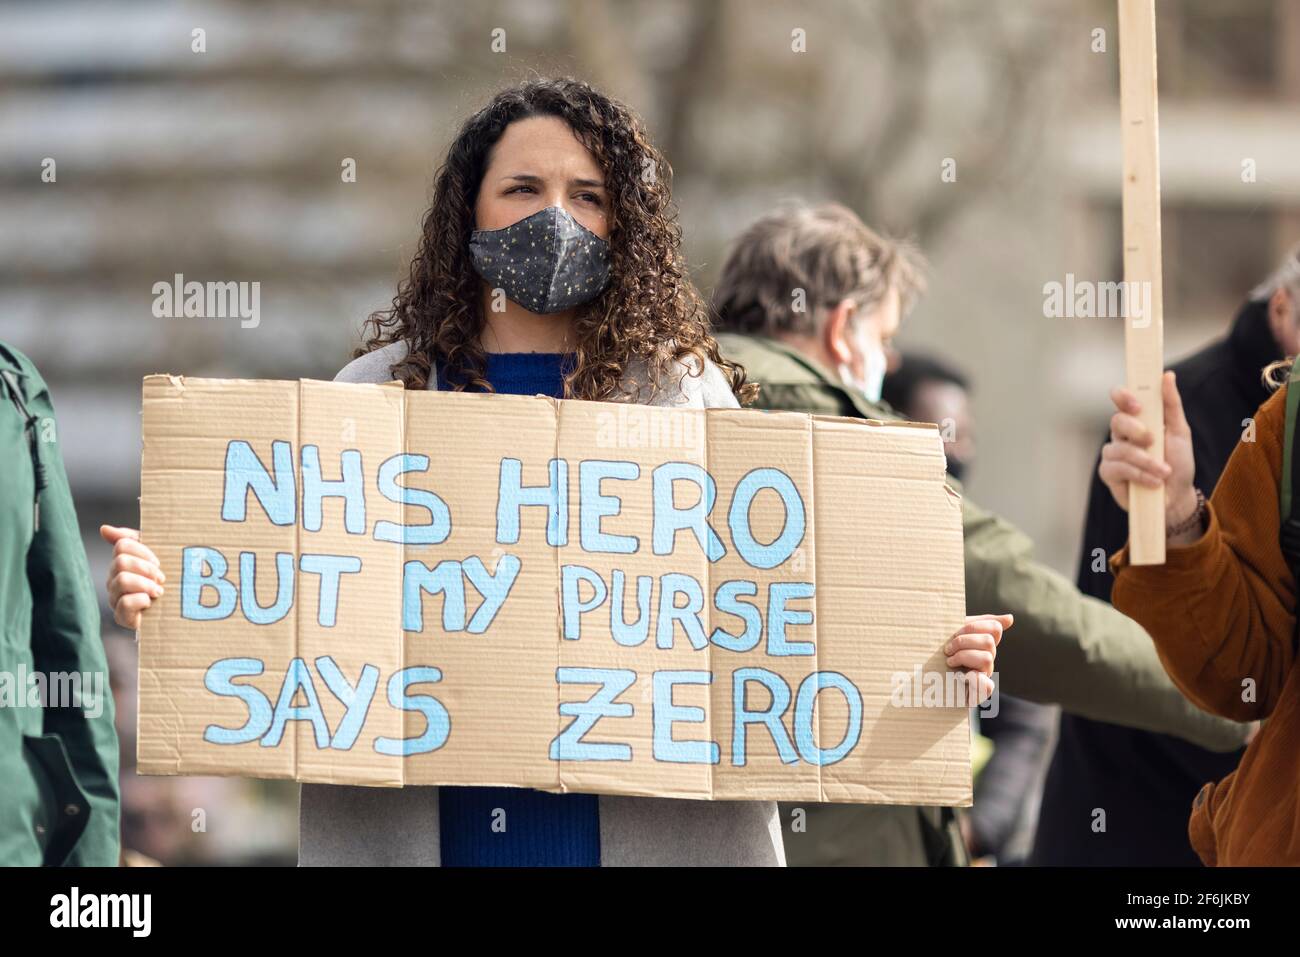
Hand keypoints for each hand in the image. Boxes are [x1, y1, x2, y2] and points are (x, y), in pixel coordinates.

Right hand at [100, 525, 163, 630]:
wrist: (174, 612)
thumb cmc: (163, 582)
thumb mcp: (153, 557)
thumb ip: (133, 540)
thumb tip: (104, 529)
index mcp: (121, 563)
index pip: (122, 546)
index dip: (143, 551)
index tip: (158, 562)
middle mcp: (113, 579)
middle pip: (121, 562)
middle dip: (146, 568)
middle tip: (160, 578)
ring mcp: (115, 598)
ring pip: (122, 580)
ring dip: (145, 584)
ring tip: (158, 591)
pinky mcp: (121, 616)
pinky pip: (126, 603)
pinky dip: (142, 600)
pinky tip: (150, 602)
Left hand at [946, 613, 1010, 705]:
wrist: (926, 683)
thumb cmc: (938, 655)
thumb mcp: (954, 636)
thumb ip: (978, 625)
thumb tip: (1010, 618)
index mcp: (983, 645)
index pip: (994, 628)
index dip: (973, 627)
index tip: (955, 632)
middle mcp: (987, 660)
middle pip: (989, 642)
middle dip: (963, 641)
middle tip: (947, 649)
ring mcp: (984, 676)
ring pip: (987, 659)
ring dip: (963, 657)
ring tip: (949, 662)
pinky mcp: (978, 694)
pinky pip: (987, 686)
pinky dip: (975, 680)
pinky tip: (960, 677)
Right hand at [1099, 371, 1197, 528]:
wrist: (1177, 497)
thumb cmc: (1178, 462)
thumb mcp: (1180, 432)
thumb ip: (1171, 405)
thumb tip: (1167, 375)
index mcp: (1137, 419)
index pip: (1120, 399)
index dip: (1123, 396)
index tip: (1138, 404)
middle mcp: (1121, 434)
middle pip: (1116, 420)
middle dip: (1136, 430)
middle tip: (1153, 440)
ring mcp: (1113, 453)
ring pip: (1119, 448)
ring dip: (1145, 461)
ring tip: (1163, 471)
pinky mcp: (1108, 473)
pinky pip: (1117, 468)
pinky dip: (1139, 475)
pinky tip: (1153, 482)